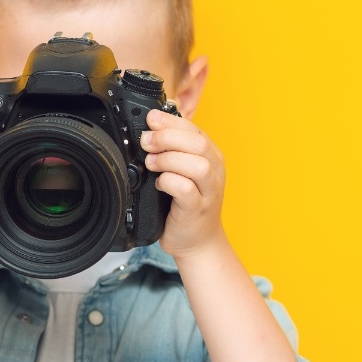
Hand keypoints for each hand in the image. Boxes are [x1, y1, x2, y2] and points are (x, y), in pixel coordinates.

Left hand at [140, 108, 226, 258]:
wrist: (198, 241)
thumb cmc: (187, 204)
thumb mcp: (183, 171)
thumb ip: (174, 151)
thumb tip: (151, 128)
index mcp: (211, 156)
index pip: (195, 129)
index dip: (170, 122)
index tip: (150, 120)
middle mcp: (214, 171)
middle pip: (197, 143)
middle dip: (167, 137)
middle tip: (146, 142)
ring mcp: (209, 191)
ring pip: (197, 164)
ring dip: (168, 159)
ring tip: (151, 163)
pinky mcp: (197, 209)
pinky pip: (186, 189)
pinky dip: (169, 182)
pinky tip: (159, 184)